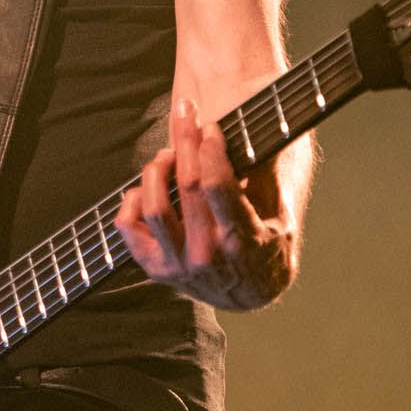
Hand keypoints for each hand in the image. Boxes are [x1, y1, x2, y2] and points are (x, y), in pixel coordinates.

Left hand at [116, 96, 297, 311]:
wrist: (253, 294)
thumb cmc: (268, 245)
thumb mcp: (281, 212)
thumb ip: (264, 174)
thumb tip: (252, 128)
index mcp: (242, 240)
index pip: (216, 185)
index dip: (209, 148)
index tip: (210, 127)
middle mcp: (208, 255)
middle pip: (187, 185)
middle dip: (185, 141)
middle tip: (186, 116)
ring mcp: (179, 265)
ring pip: (154, 206)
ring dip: (157, 169)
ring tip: (168, 154)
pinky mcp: (156, 269)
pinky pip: (129, 228)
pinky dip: (130, 201)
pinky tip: (144, 186)